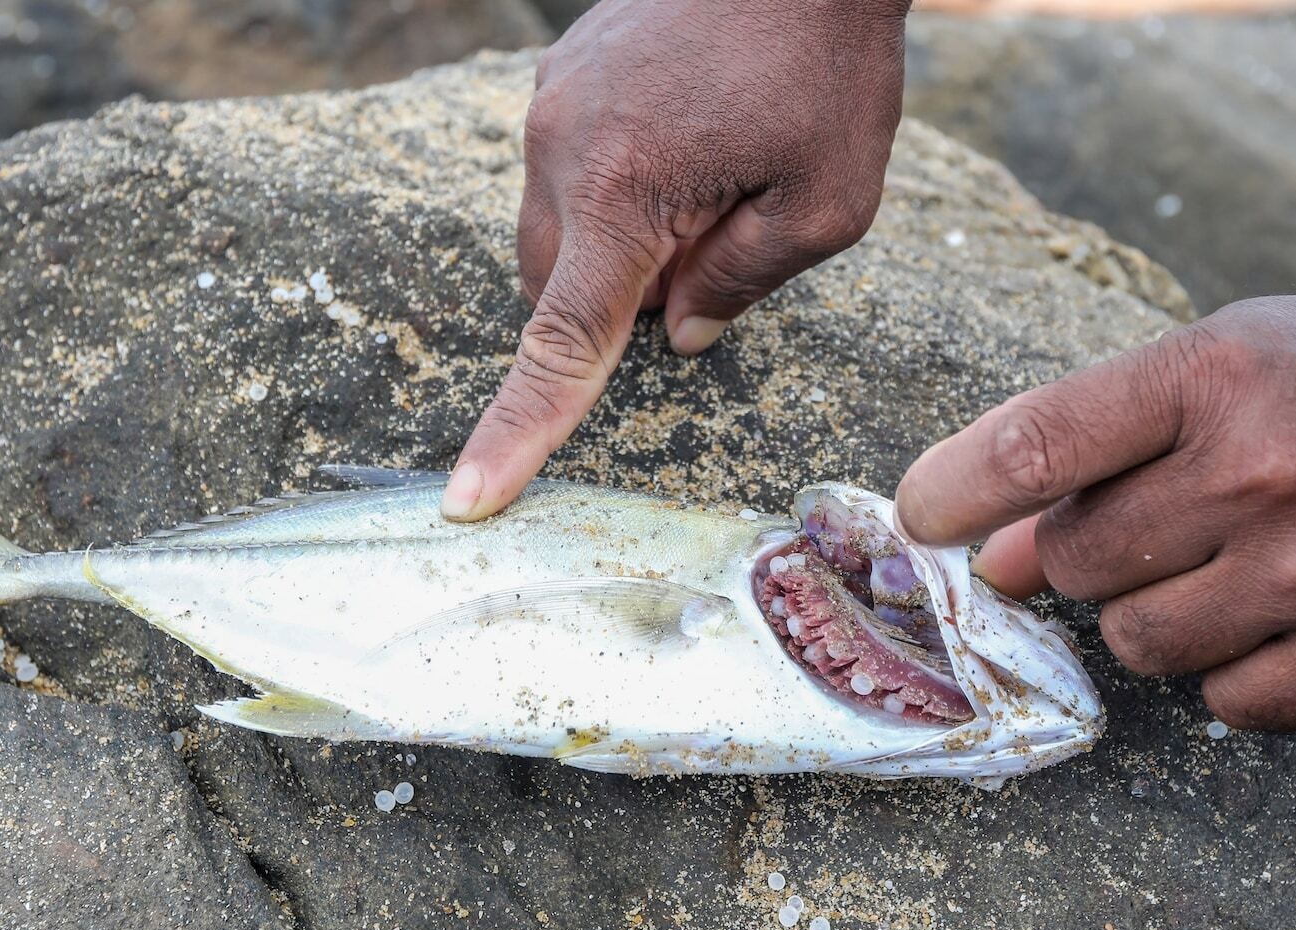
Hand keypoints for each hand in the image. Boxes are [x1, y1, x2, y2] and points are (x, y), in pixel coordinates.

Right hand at [442, 0, 909, 519]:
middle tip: (720, 235)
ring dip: (620, 237)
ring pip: (559, 227)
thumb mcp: (827, 201)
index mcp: (621, 192)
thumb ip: (744, 283)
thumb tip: (675, 334)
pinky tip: (691, 130)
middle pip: (557, 287)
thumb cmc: (827, 64)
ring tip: (713, 169)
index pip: (561, 344)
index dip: (517, 432)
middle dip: (621, 297)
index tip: (468, 498)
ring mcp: (552, 102)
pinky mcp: (562, 73)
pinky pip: (569, 164)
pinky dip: (618, 183)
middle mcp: (561, 147)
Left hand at [894, 289, 1295, 729]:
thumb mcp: (1203, 366)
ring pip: (1135, 643)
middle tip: (1148, 520)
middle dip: (1079, 551)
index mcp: (1212, 378)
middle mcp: (1265, 473)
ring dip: (1148, 613)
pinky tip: (1270, 610)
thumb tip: (985, 554)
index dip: (952, 493)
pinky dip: (1227, 669)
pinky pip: (1225, 703)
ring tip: (1217, 560)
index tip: (918, 517)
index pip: (1035, 448)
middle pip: (1071, 562)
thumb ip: (1084, 448)